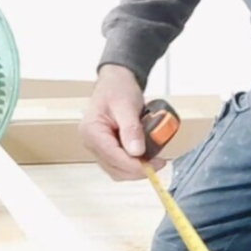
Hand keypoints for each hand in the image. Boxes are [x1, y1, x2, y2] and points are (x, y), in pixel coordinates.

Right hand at [79, 65, 165, 179]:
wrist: (116, 81)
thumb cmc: (117, 88)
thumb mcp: (127, 105)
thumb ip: (131, 129)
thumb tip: (137, 152)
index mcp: (92, 131)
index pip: (113, 157)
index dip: (135, 166)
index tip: (154, 165)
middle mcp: (91, 142)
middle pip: (114, 168)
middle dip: (137, 170)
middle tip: (158, 163)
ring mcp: (97, 146)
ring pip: (117, 169)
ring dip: (136, 168)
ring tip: (153, 159)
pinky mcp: (105, 148)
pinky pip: (119, 163)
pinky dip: (133, 164)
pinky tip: (145, 157)